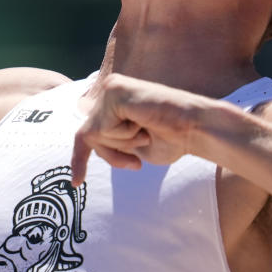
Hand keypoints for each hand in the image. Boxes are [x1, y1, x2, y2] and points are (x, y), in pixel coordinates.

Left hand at [71, 73, 209, 185]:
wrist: (195, 130)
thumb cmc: (171, 139)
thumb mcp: (132, 146)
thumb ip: (110, 142)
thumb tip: (84, 140)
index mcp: (115, 102)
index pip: (88, 132)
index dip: (80, 158)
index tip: (76, 183)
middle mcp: (110, 90)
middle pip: (88, 135)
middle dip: (112, 156)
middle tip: (137, 163)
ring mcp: (111, 88)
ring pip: (94, 133)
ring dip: (122, 144)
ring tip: (146, 133)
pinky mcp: (115, 91)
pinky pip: (103, 128)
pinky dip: (124, 135)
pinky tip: (144, 125)